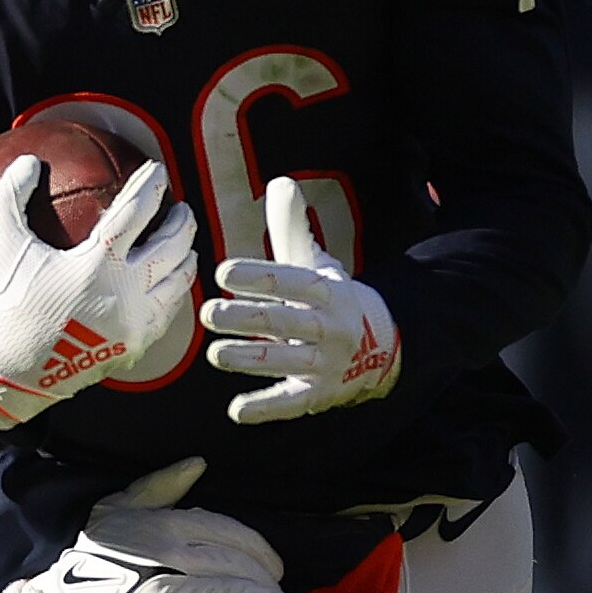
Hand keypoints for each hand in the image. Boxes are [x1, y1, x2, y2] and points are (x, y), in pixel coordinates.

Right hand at [0, 155, 198, 430]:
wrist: (8, 377)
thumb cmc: (4, 311)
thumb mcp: (1, 251)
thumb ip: (9, 200)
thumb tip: (27, 163)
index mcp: (98, 265)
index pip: (137, 211)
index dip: (151, 185)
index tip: (158, 171)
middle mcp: (127, 293)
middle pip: (172, 244)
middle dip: (182, 220)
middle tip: (180, 207)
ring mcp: (135, 323)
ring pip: (179, 281)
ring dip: (186, 256)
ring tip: (184, 245)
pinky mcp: (135, 347)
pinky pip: (169, 314)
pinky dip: (174, 293)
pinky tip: (169, 286)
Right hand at [0, 458, 289, 592]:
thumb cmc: (93, 562)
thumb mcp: (116, 510)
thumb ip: (159, 486)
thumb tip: (198, 464)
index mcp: (158, 525)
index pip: (224, 531)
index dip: (257, 547)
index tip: (273, 562)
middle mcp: (161, 557)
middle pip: (231, 563)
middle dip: (264, 576)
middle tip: (280, 587)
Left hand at [203, 177, 398, 425]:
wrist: (383, 346)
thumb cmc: (332, 298)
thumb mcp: (316, 263)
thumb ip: (291, 228)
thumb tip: (280, 181)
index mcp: (327, 291)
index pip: (290, 281)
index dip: (258, 276)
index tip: (223, 271)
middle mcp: (329, 327)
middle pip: (285, 322)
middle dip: (246, 318)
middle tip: (209, 312)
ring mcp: (325, 363)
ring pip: (285, 362)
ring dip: (249, 360)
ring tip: (215, 354)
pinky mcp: (318, 394)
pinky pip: (290, 403)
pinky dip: (265, 408)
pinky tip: (236, 411)